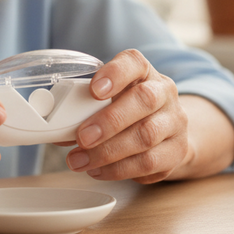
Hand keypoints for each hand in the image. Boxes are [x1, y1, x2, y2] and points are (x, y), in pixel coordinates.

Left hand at [65, 49, 189, 183]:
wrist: (168, 133)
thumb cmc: (129, 111)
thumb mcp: (111, 100)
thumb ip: (86, 109)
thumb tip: (56, 129)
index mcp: (144, 73)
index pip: (134, 62)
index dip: (115, 73)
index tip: (94, 90)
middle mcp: (164, 92)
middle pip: (144, 100)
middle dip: (109, 121)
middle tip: (82, 137)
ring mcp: (174, 122)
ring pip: (146, 135)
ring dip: (108, 152)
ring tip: (80, 161)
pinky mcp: (177, 151)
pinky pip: (149, 162)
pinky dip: (118, 169)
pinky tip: (98, 170)